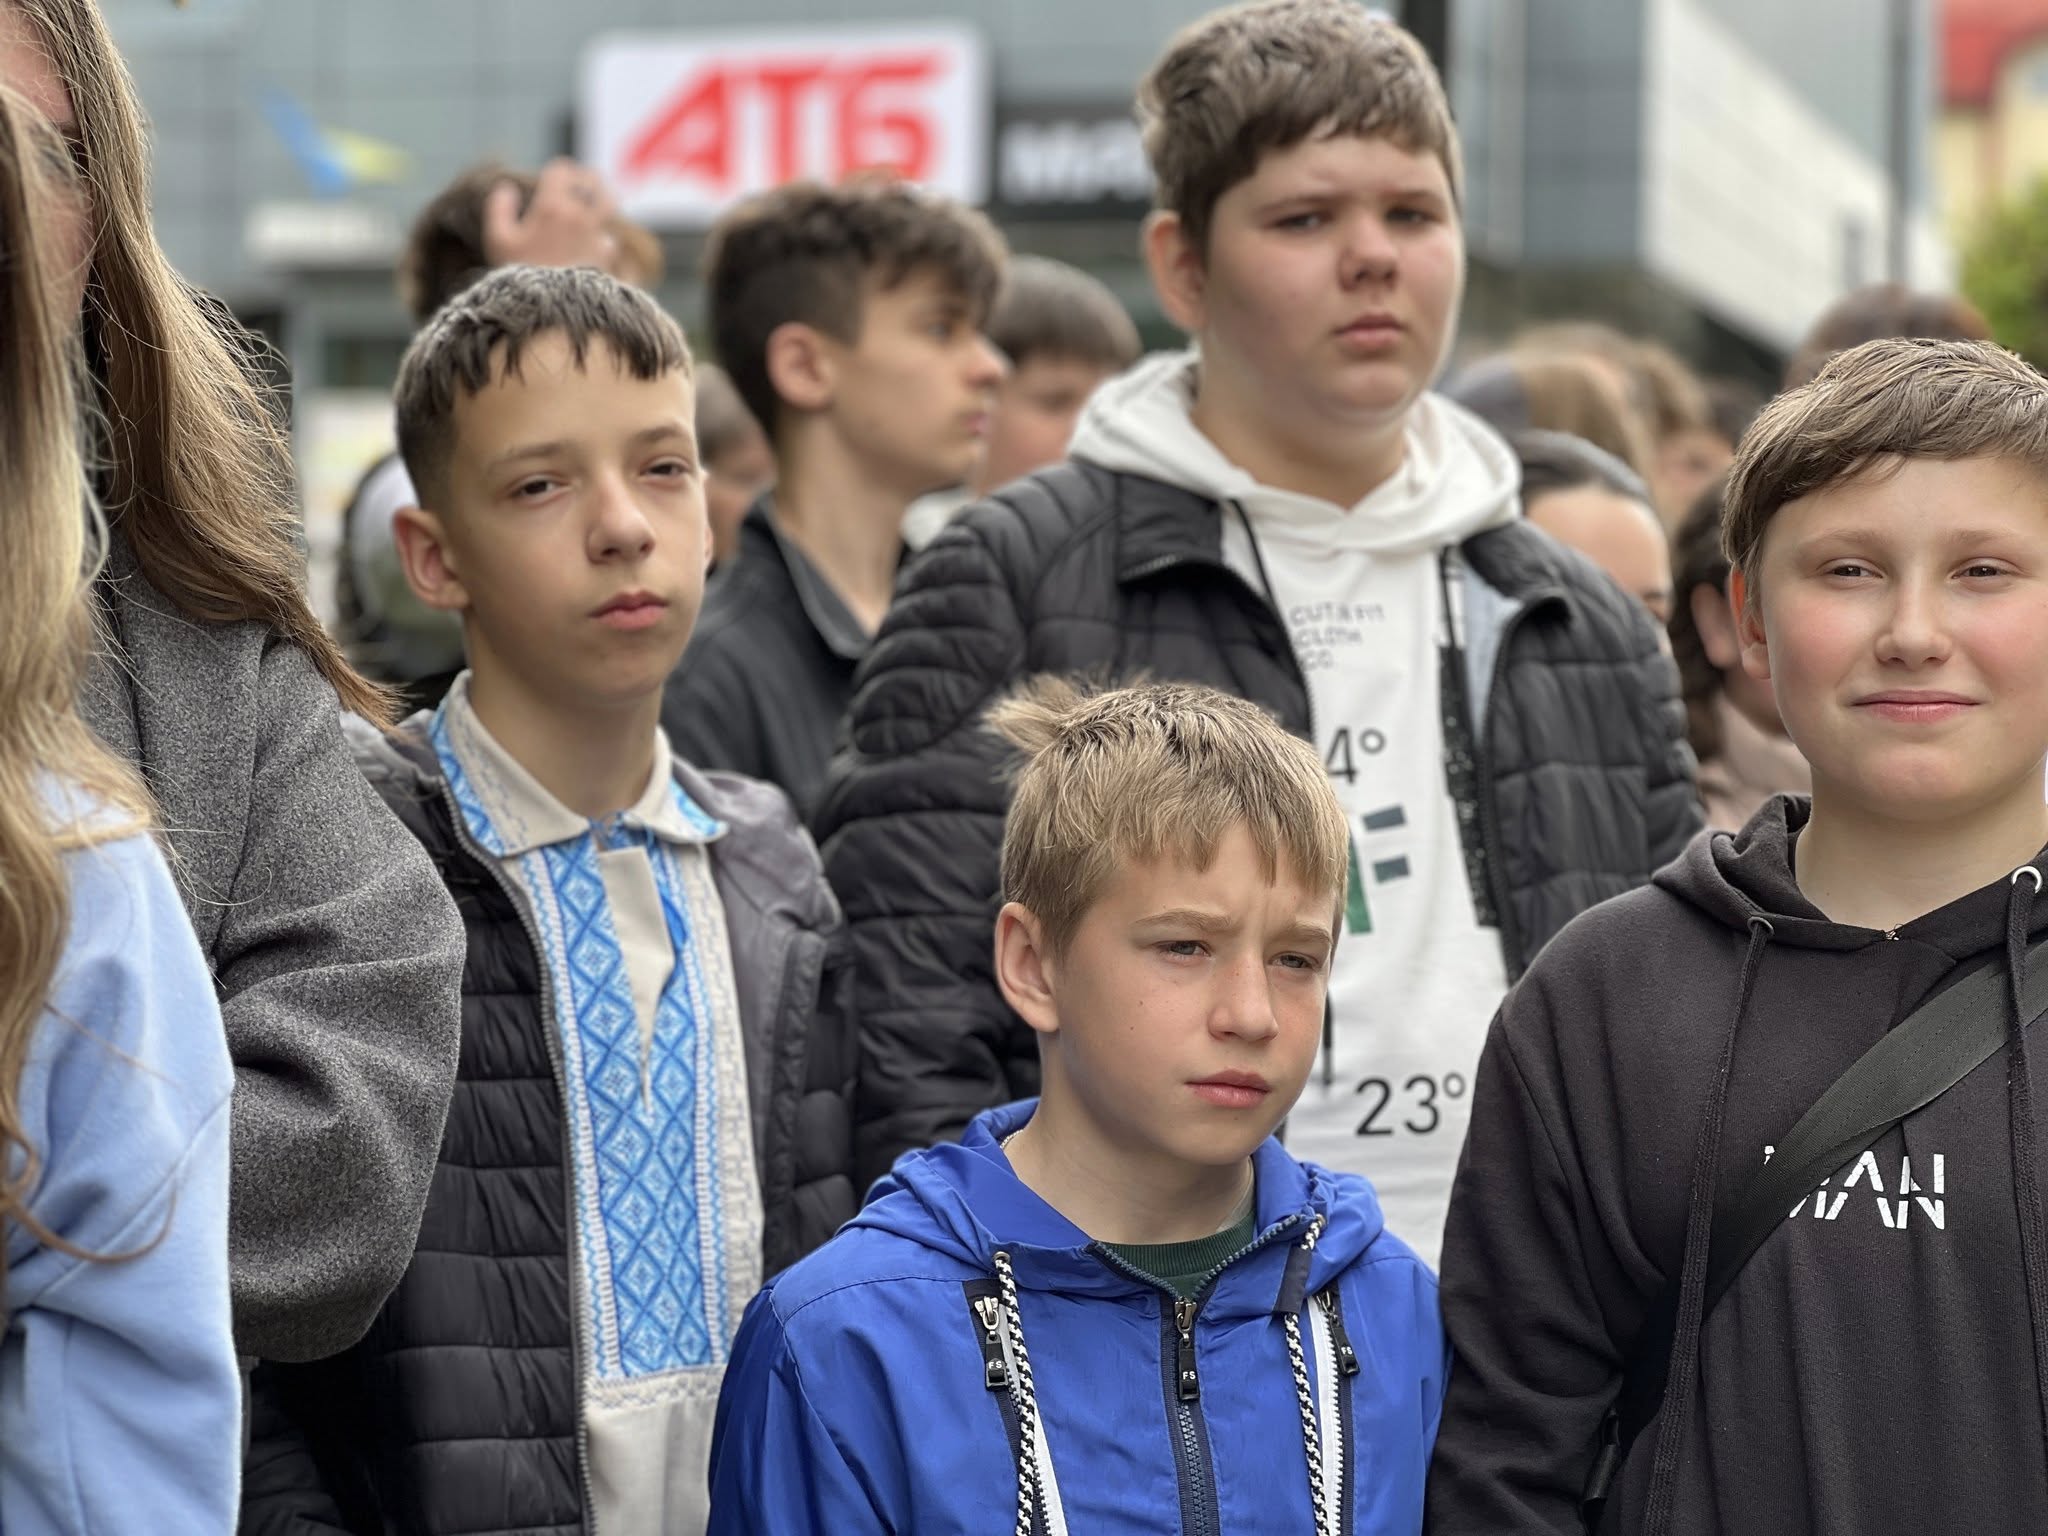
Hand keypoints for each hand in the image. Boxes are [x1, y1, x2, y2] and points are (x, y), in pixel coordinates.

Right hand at [482, 158, 620, 272]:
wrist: (548, 311)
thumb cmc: (518, 274)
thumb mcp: (497, 239)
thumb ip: (499, 208)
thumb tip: (506, 188)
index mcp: (552, 205)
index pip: (562, 171)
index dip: (559, 170)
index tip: (554, 176)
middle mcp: (580, 216)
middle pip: (595, 184)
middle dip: (588, 180)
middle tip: (583, 183)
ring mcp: (597, 236)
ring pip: (607, 210)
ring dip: (600, 206)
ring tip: (593, 209)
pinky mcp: (607, 259)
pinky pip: (610, 241)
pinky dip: (603, 239)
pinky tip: (594, 244)